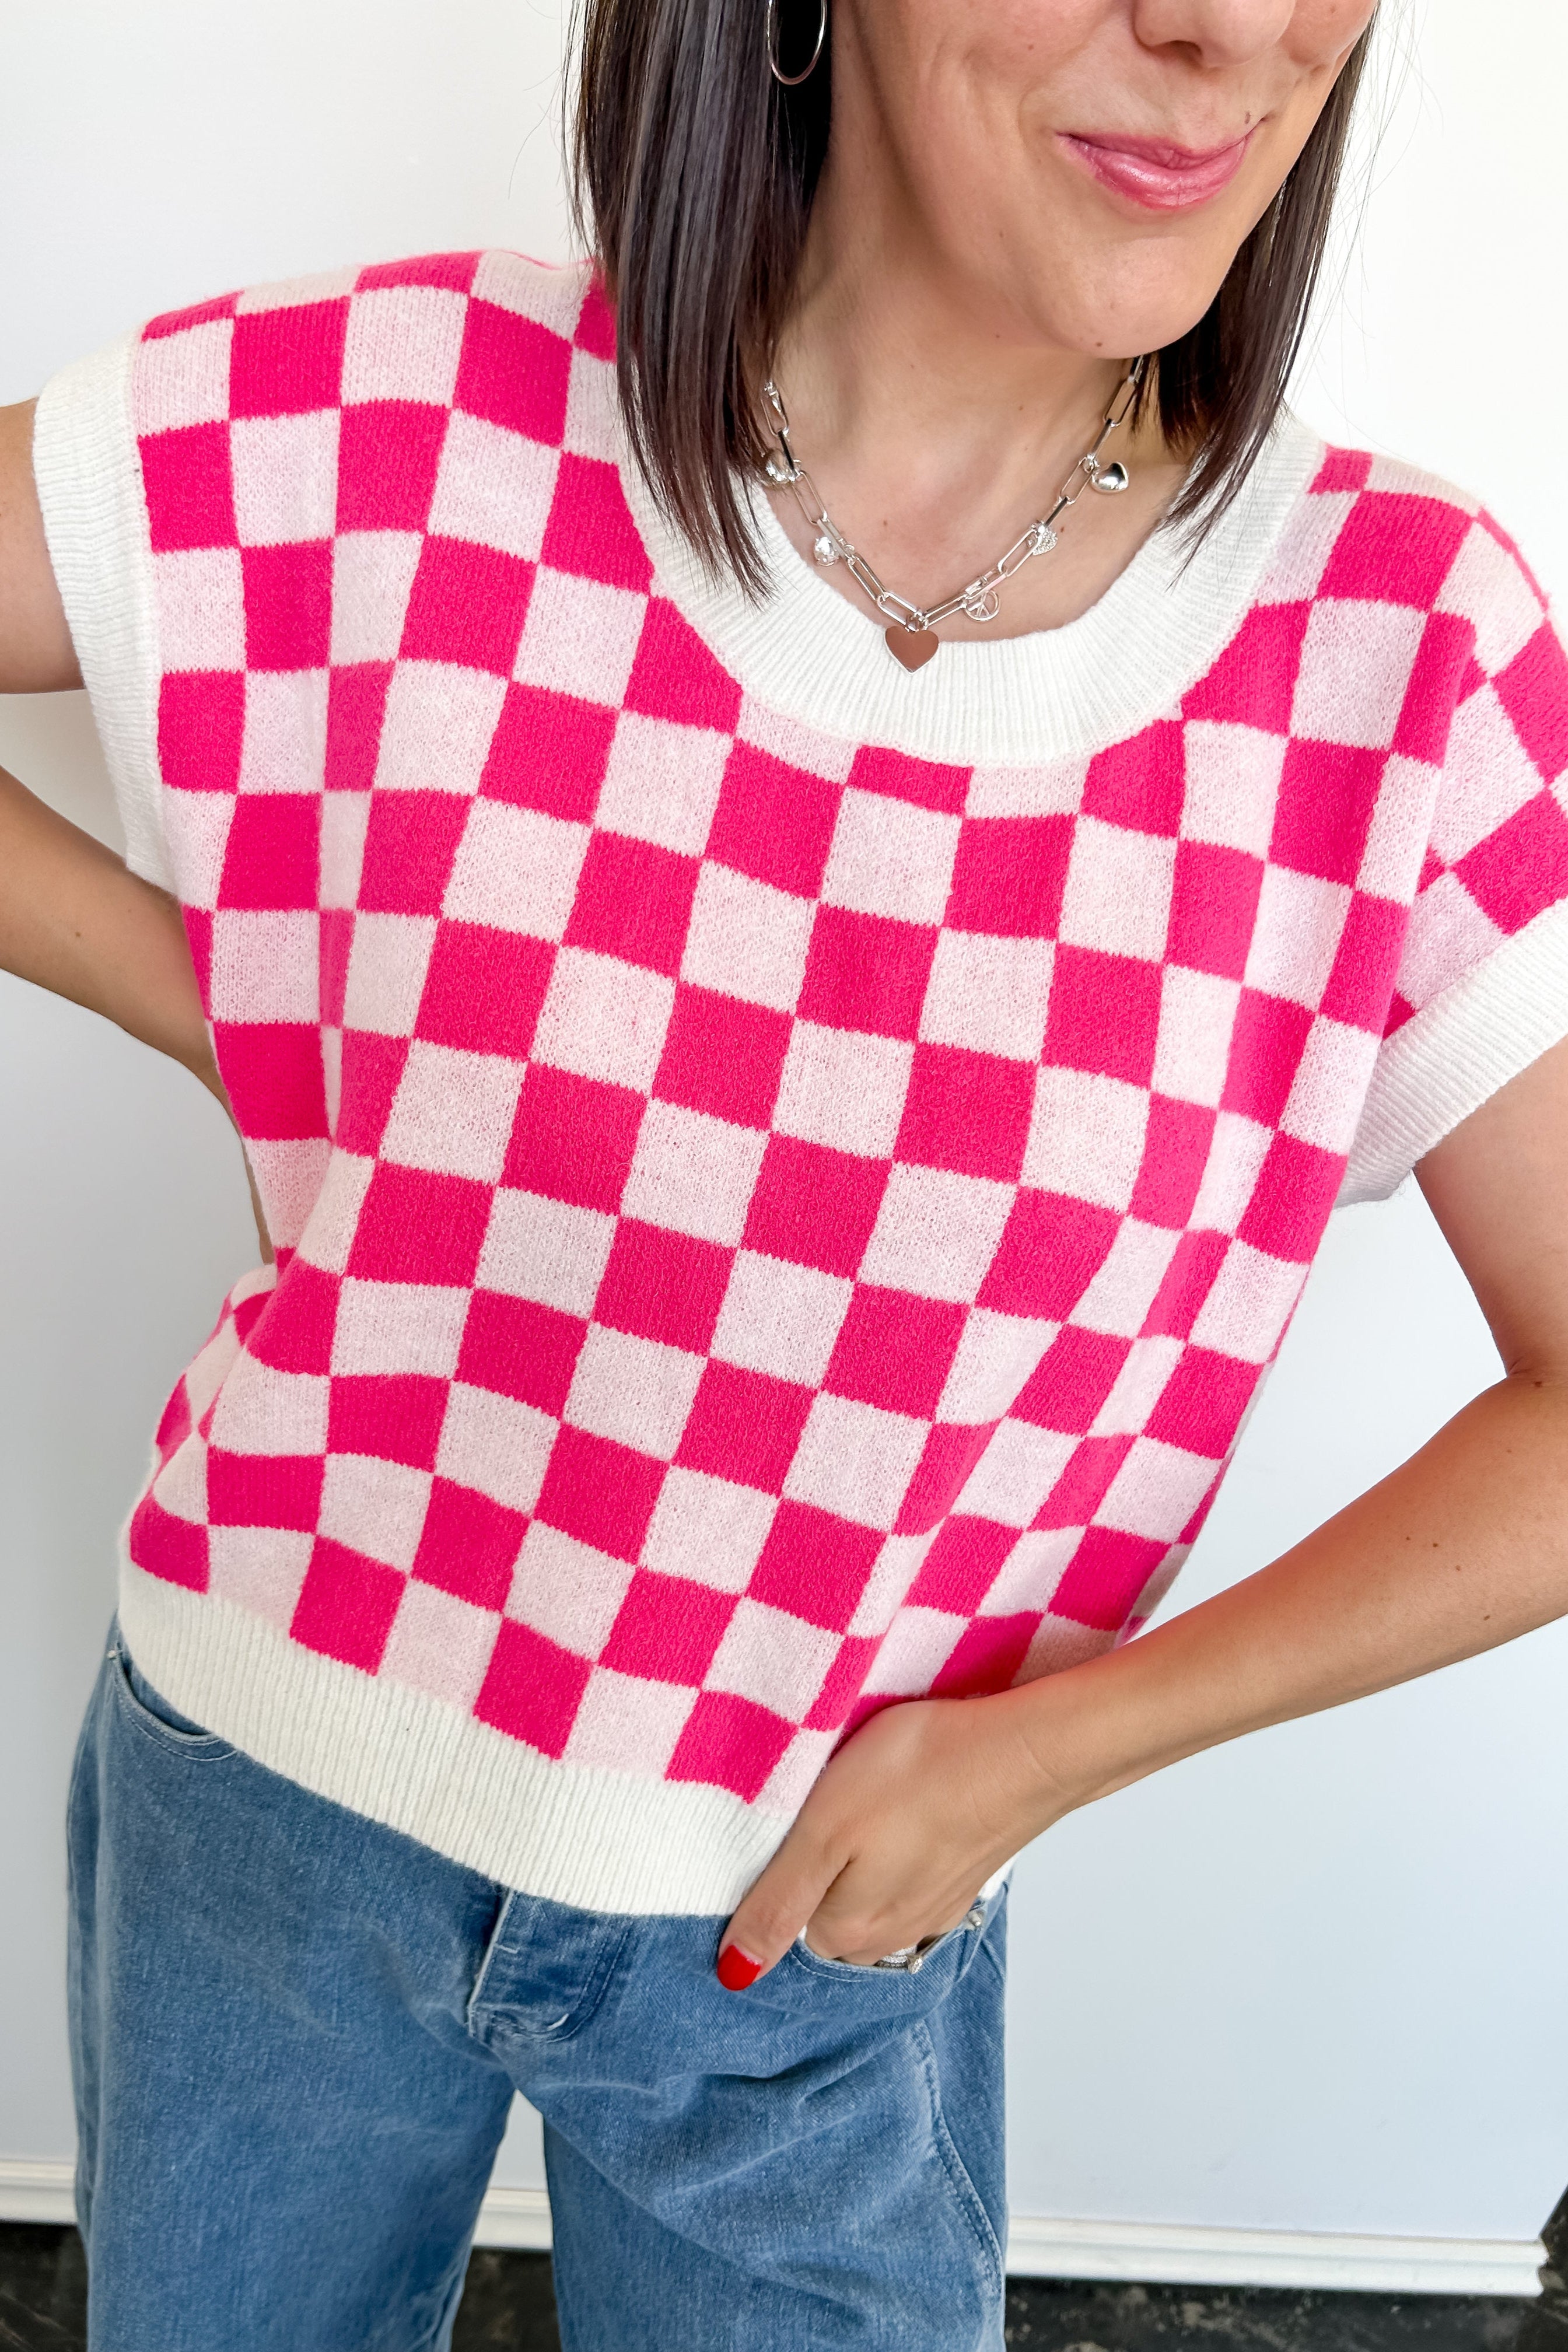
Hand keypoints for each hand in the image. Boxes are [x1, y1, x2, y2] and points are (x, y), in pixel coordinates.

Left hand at [717, 1687, 1070, 1984]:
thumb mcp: (823, 1832)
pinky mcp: (960, 1872)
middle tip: (820, 1805)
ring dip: (859, 1858)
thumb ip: (778, 1904)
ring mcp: (933, 1906)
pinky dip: (900, 1846)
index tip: (785, 1821)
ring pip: (870, 1893)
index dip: (774, 1869)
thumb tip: (734, 1975)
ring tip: (863, 1802)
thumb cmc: (919, 1775)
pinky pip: (910, 1872)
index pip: (781, 1921)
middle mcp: (891, 1935)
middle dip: (815, 1870)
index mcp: (847, 1931)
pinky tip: (906, 1807)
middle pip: (825, 1913)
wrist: (1025, 1750)